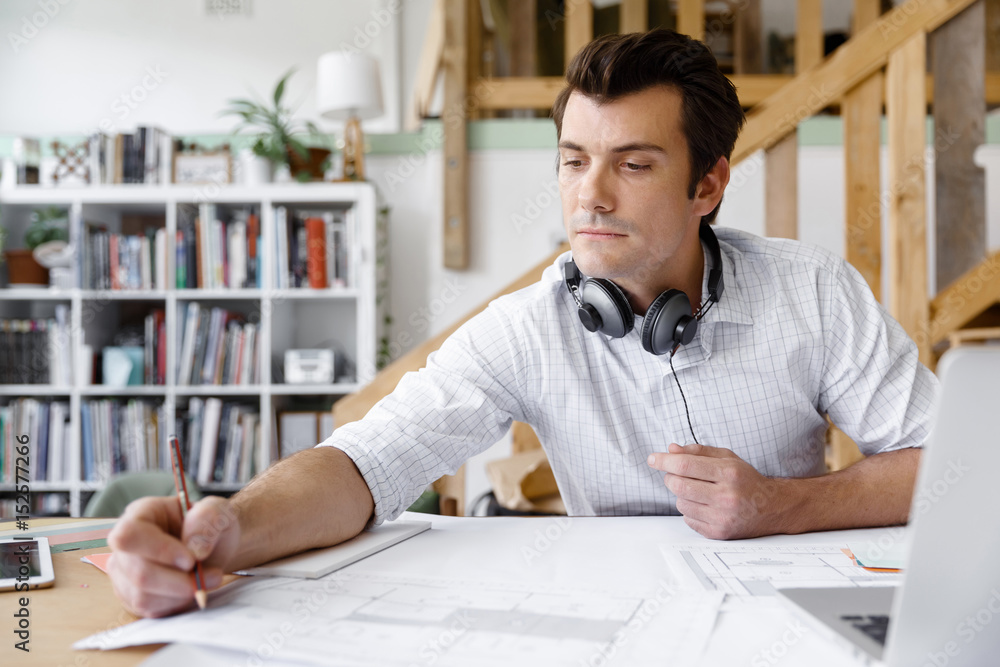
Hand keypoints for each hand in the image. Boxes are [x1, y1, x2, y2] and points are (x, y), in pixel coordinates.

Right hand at [107, 495, 240, 617]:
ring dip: (181, 592)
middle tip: (212, 574)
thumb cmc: (210, 525)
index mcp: (140, 515)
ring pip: (143, 595)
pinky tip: (192, 589)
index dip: (158, 550)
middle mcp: (126, 545)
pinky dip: (177, 603)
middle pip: (138, 572)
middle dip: (179, 580)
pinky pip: (149, 609)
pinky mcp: (133, 597)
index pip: (129, 535)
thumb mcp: (218, 511)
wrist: (216, 547)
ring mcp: (125, 573)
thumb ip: (208, 519)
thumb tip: (195, 549)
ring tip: (207, 580)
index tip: (191, 559)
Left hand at [647, 443, 786, 539]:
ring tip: (697, 491)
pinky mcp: (719, 532)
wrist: (773, 508)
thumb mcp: (728, 458)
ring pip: (681, 503)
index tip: (653, 459)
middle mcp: (726, 496)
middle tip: (674, 474)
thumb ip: (698, 452)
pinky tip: (704, 505)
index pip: (685, 465)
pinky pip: (688, 520)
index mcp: (729, 472)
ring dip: (681, 495)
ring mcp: (722, 517)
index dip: (664, 461)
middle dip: (670, 477)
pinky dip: (689, 511)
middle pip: (679, 485)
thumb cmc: (747, 480)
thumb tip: (671, 450)